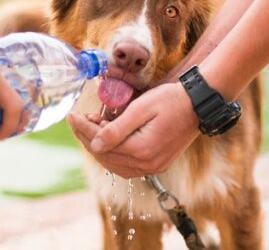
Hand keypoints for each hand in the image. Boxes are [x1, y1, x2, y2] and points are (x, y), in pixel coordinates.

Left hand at [68, 82, 199, 177]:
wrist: (197, 105)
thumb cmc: (170, 100)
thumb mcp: (142, 108)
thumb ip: (117, 128)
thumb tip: (94, 144)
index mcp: (142, 149)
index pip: (101, 143)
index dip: (83, 129)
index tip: (72, 115)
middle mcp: (147, 164)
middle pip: (106, 156)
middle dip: (87, 137)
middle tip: (79, 120)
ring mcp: (153, 167)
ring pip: (114, 164)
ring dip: (99, 147)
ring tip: (91, 128)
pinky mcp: (157, 164)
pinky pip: (127, 166)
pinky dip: (113, 154)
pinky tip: (108, 141)